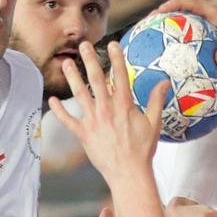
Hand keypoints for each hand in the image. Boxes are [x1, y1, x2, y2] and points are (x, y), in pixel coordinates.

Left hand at [49, 41, 168, 181]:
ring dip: (72, 78)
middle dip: (89, 60)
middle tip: (83, 45)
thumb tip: (164, 82)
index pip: (120, 76)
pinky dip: (59, 110)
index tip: (112, 44)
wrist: (128, 172)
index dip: (116, 58)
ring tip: (66, 64)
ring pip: (80, 95)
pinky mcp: (83, 134)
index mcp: (124, 105)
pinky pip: (68, 120)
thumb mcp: (154, 123)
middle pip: (96, 80)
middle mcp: (106, 109)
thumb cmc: (142, 149)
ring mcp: (93, 121)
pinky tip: (52, 100)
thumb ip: (156, 100)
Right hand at [155, 0, 216, 70]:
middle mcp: (208, 18)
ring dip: (166, 28)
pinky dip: (175, 43)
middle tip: (147, 23)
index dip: (174, 4)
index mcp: (214, 13)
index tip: (160, 11)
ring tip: (149, 37)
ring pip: (181, 25)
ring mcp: (205, 28)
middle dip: (163, 15)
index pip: (190, 3)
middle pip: (181, 11)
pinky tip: (165, 56)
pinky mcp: (205, 39)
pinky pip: (186, 39)